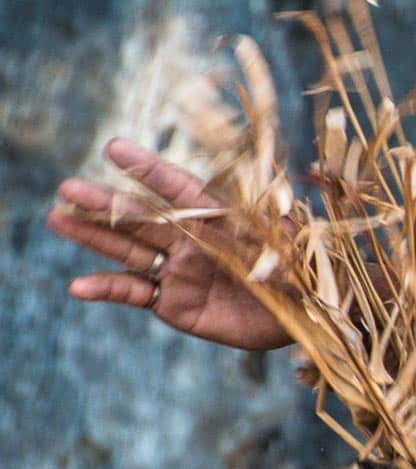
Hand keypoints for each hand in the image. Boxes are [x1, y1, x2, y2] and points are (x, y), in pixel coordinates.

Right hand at [46, 138, 292, 350]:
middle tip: (69, 188)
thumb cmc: (300, 273)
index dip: (150, 171)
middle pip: (142, 216)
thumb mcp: (292, 250)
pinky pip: (133, 292)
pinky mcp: (172, 302)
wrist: (300, 315)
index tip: (116, 148)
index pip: (180, 189)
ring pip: (128, 247)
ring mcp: (177, 268)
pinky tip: (78, 286)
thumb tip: (275, 223)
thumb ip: (274, 236)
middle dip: (107, 202)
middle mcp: (190, 238)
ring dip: (93, 234)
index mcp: (218, 216)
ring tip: (58, 217)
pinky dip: (106, 288)